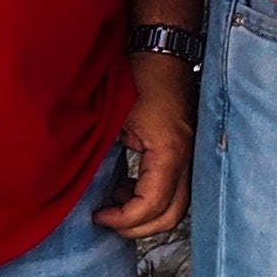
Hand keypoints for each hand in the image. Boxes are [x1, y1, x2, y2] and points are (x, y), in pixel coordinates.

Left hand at [97, 50, 194, 240]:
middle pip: (172, 215)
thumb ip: (103, 157)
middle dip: (138, 227)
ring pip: (177, 205)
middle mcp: (188, 158)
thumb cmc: (136, 76)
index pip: (153, 206)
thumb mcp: (113, 119)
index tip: (98, 214)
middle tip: (108, 219)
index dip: (124, 219)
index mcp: (169, 152)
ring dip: (146, 212)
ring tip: (115, 200)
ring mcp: (191, 155)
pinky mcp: (186, 150)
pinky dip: (153, 197)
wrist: (161, 49)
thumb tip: (85, 190)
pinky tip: (128, 186)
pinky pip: (176, 188)